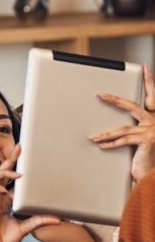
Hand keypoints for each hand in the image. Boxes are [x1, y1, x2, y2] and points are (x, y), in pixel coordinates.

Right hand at [0, 144, 59, 241]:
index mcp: (5, 201)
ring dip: (3, 173)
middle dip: (9, 160)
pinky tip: (3, 189)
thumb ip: (39, 220)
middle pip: (1, 173)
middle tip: (19, 148)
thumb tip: (58, 219)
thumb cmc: (5, 241)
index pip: (9, 180)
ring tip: (17, 175)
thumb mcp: (26, 227)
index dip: (15, 167)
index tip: (24, 156)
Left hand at [89, 64, 154, 182]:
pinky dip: (110, 143)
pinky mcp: (146, 141)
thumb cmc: (145, 155)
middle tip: (101, 95)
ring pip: (123, 128)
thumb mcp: (139, 138)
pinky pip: (124, 141)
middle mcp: (154, 121)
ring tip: (93, 136)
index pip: (152, 95)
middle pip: (131, 106)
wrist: (153, 173)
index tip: (145, 68)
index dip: (150, 81)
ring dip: (106, 133)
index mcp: (154, 117)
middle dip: (114, 100)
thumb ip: (131, 129)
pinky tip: (100, 144)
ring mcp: (151, 130)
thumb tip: (112, 125)